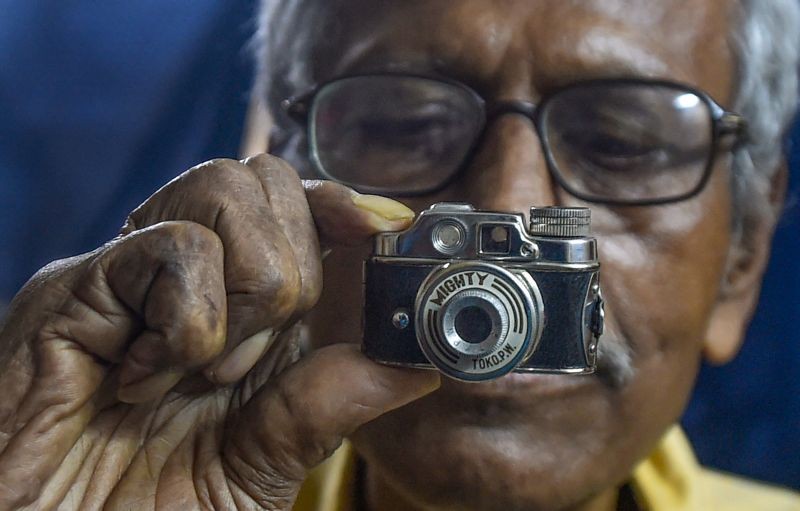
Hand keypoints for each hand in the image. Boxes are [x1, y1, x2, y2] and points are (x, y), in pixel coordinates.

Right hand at [0, 155, 439, 509]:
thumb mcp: (259, 466)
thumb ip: (327, 406)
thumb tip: (419, 363)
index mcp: (237, 310)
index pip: (299, 211)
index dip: (345, 208)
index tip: (387, 229)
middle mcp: (188, 278)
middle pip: (273, 183)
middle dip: (294, 272)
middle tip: (245, 365)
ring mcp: (132, 272)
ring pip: (229, 189)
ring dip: (246, 290)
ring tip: (200, 370)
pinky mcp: (79, 283)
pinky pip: (174, 247)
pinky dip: (188, 323)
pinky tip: (145, 378)